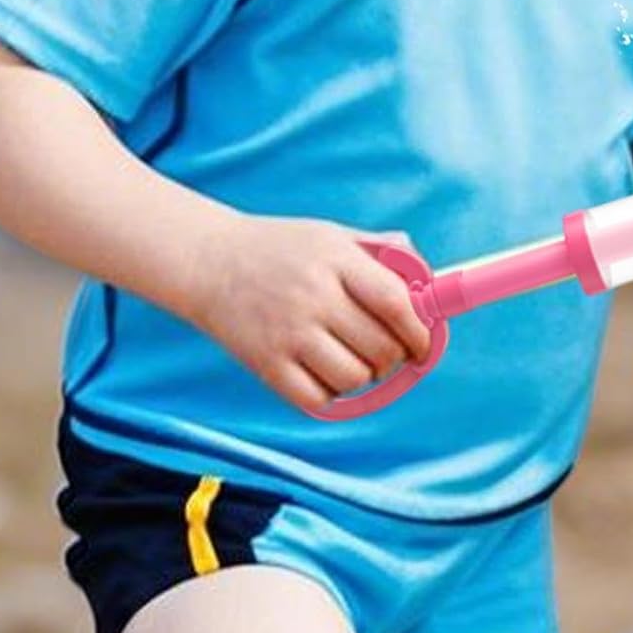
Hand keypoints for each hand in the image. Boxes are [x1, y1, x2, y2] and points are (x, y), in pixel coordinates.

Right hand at [182, 213, 432, 415]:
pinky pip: (317, 398)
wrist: (207, 261)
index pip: (396, 303)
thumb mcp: (330, 234)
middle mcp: (314, 296)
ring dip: (366, 376)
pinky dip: (332, 394)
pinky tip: (328, 375)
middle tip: (392, 352)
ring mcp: (288, 333)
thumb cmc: (278, 248)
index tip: (425, 343)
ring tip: (358, 360)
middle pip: (381, 346)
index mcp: (336, 260)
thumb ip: (379, 251)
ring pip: (354, 377)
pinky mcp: (266, 364)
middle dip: (397, 356)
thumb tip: (425, 274)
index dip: (421, 331)